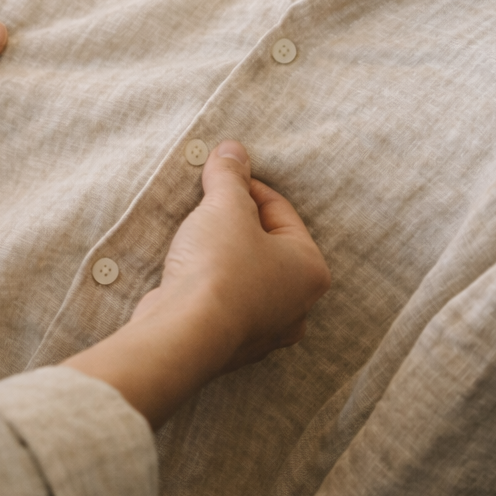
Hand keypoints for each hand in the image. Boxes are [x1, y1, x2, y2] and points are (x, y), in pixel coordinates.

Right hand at [64, 140, 328, 426]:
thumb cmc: (219, 269)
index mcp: (311, 270)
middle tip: (207, 207)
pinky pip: (226, 302)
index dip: (246, 187)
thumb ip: (230, 176)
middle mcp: (297, 306)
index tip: (218, 177)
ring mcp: (266, 331)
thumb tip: (231, 150)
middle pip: (266, 245)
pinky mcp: (233, 345)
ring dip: (224, 255)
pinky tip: (189, 274)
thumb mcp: (225, 207)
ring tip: (195, 238)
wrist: (184, 335)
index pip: (281, 210)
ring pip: (247, 276)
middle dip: (236, 222)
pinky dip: (212, 285)